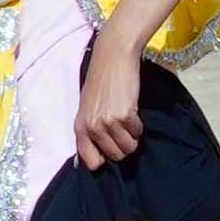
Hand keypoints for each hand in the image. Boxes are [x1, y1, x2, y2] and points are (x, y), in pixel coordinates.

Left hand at [68, 33, 149, 169]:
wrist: (112, 59)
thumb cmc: (101, 83)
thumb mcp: (88, 109)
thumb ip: (90, 131)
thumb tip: (99, 158)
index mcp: (80, 128)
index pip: (91, 162)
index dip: (104, 158)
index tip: (110, 148)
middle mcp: (93, 128)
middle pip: (115, 156)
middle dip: (123, 146)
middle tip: (123, 129)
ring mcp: (108, 122)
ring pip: (129, 147)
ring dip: (133, 136)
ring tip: (128, 120)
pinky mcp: (125, 115)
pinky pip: (138, 132)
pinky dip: (139, 125)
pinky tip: (133, 111)